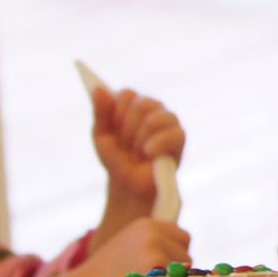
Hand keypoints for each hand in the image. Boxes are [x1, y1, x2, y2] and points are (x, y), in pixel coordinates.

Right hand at [89, 219, 191, 276]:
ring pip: (186, 272)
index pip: (182, 237)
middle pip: (186, 255)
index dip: (175, 256)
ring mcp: (155, 251)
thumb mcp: (128, 248)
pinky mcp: (157, 271)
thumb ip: (155, 246)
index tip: (160, 270)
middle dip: (176, 271)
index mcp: (146, 225)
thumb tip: (188, 261)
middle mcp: (153, 233)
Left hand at [91, 87, 185, 218]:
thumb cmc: (117, 159)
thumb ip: (101, 113)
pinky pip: (172, 133)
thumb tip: (97, 89)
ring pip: (155, 119)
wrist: (130, 186)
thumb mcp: (102, 137)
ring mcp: (169, 121)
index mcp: (134, 104)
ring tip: (138, 153)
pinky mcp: (180, 137)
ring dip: (140, 140)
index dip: (117, 113)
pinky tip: (148, 154)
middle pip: (141, 104)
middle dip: (128, 131)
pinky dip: (156, 145)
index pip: (127, 94)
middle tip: (126, 148)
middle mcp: (153, 108)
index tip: (113, 131)